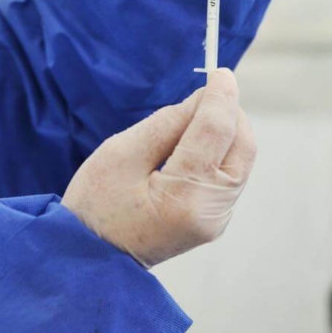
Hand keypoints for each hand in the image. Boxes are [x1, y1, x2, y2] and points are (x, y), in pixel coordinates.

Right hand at [62, 69, 255, 267]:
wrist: (90, 260)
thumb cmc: (95, 207)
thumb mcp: (120, 153)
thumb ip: (166, 123)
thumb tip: (203, 99)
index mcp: (184, 195)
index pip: (217, 131)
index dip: (220, 96)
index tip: (220, 72)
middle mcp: (210, 211)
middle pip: (242, 146)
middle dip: (229, 114)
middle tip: (203, 96)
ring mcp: (215, 220)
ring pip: (240, 161)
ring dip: (224, 134)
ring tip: (187, 124)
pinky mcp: (213, 222)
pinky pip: (228, 176)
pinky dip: (217, 153)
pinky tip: (189, 149)